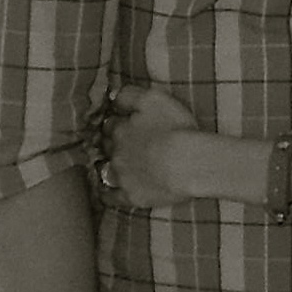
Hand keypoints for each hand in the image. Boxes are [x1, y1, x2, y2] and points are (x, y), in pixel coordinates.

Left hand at [93, 82, 207, 208]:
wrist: (186, 162)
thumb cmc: (175, 128)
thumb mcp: (153, 99)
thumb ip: (129, 95)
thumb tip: (112, 96)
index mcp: (121, 128)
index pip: (111, 124)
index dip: (117, 123)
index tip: (123, 123)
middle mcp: (116, 152)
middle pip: (107, 145)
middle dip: (112, 143)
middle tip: (123, 143)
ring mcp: (121, 175)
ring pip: (105, 168)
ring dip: (107, 165)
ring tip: (115, 164)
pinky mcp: (130, 195)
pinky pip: (110, 196)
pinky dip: (105, 193)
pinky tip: (105, 192)